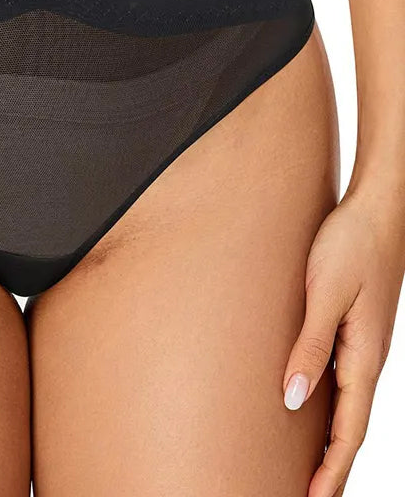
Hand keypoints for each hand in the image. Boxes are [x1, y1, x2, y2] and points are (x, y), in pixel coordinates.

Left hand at [283, 182, 404, 496]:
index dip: (331, 469)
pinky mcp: (357, 324)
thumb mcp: (323, 294)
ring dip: (332, 439)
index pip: (348, 429)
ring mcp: (365, 341)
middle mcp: (368, 355)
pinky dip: (332, 405)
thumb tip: (295, 401)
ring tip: (310, 467)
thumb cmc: (349, 243)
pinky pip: (345, 378)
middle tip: (309, 496)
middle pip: (351, 425)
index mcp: (365, 355)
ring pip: (348, 404)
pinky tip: (314, 406)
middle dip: (333, 466)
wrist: (378, 206)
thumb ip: (310, 346)